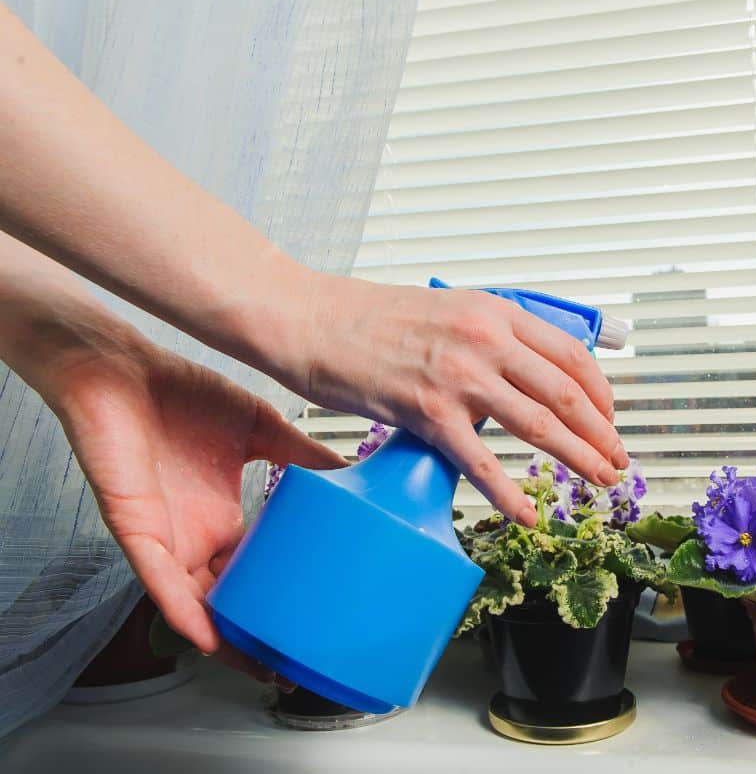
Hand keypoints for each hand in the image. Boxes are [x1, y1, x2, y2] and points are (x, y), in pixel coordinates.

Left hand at [46, 331, 344, 678]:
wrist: (124, 369)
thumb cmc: (178, 393)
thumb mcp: (259, 426)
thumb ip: (302, 450)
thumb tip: (351, 463)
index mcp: (221, 516)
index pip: (252, 570)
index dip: (278, 597)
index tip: (313, 616)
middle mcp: (194, 536)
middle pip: (226, 600)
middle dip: (255, 634)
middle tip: (293, 658)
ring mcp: (166, 538)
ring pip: (195, 606)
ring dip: (226, 637)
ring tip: (260, 665)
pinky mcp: (137, 531)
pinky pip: (160, 583)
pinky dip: (185, 612)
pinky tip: (210, 635)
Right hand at [298, 275, 627, 525]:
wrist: (311, 319)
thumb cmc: (372, 318)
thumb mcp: (450, 309)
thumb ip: (491, 336)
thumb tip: (526, 372)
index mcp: (496, 312)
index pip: (572, 355)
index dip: (601, 393)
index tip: (610, 419)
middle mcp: (486, 339)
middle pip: (567, 395)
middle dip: (602, 434)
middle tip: (618, 461)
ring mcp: (459, 376)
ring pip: (538, 427)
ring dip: (577, 460)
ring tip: (598, 482)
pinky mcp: (427, 412)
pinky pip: (480, 463)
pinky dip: (509, 494)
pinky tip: (528, 514)